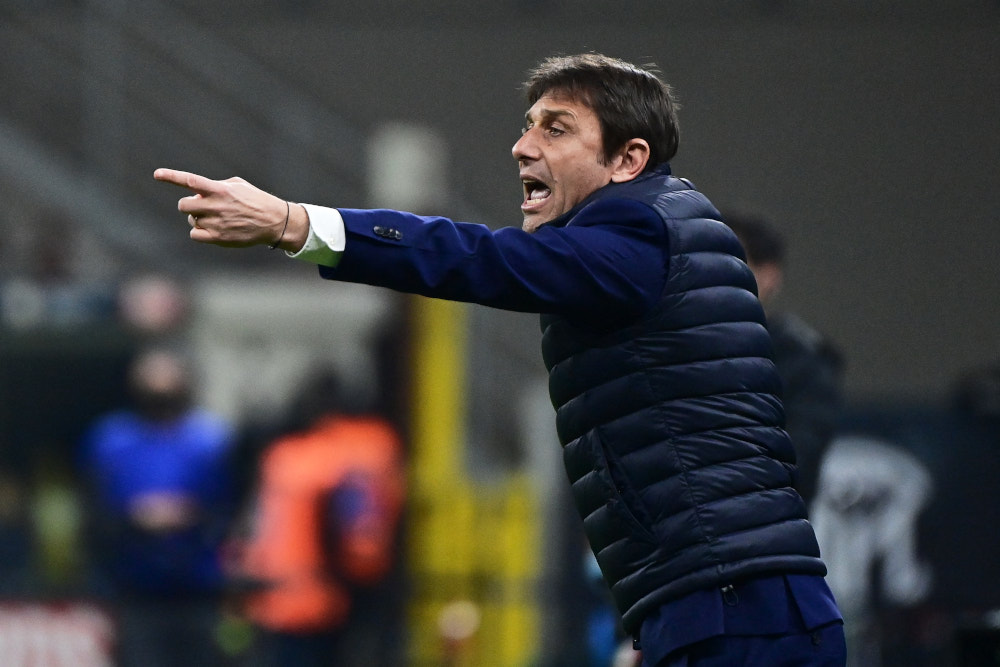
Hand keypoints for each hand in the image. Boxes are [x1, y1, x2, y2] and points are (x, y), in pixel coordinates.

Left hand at [154, 168, 305, 249]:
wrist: (274, 221)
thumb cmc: (255, 200)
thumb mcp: (237, 185)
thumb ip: (216, 185)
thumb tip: (197, 192)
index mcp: (220, 189)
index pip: (190, 181)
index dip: (171, 177)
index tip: (157, 174)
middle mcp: (216, 205)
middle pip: (184, 205)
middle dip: (189, 205)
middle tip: (201, 207)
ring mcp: (216, 222)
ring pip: (191, 220)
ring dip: (198, 219)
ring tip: (215, 219)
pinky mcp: (219, 238)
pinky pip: (195, 235)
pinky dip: (199, 232)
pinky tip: (212, 230)